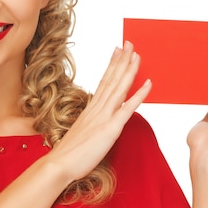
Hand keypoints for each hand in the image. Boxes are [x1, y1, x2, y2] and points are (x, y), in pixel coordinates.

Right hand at [50, 41, 151, 182]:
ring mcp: (104, 117)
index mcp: (90, 109)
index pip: (104, 81)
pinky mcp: (110, 128)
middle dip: (122, 60)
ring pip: (119, 88)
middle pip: (112, 79)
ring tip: (137, 55)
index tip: (117, 51)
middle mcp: (97, 108)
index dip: (112, 65)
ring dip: (129, 70)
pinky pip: (128, 108)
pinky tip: (148, 84)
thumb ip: (90, 124)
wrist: (59, 164)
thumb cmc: (69, 154)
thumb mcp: (81, 134)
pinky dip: (139, 94)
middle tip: (129, 43)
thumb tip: (96, 122)